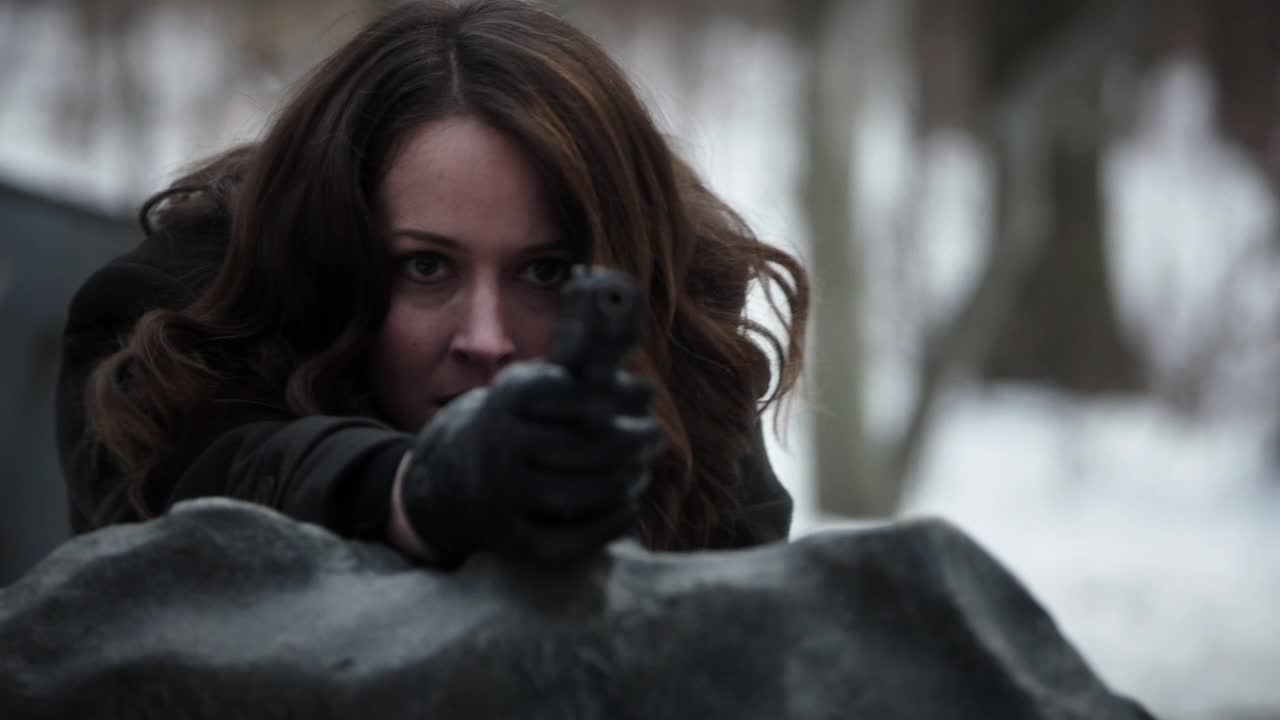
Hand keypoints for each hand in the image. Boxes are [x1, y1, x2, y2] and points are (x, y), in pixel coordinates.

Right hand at [396, 360, 662, 566]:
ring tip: (640, 471)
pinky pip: (569, 541)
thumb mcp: (546, 380)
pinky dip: (609, 525)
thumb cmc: (527, 418)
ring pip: (582, 493)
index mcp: (511, 396)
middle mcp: (500, 443)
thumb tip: (647, 390)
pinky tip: (629, 507)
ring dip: (626, 482)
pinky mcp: (509, 540)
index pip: (577, 393)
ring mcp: (502, 494)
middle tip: (654, 436)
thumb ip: (593, 366)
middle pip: (587, 445)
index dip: (620, 396)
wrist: (459, 472)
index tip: (647, 394)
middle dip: (633, 441)